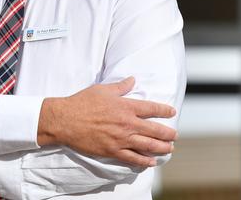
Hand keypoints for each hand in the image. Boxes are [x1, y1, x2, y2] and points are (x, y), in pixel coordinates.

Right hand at [37, 77, 177, 166]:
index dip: (164, 110)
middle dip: (168, 133)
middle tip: (174, 135)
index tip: (172, 111)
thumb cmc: (82, 102)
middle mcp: (127, 123)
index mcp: (126, 106)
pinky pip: (133, 158)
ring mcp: (121, 139)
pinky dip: (145, 161)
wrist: (66, 120)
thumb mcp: (102, 89)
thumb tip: (132, 79)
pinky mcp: (113, 151)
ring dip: (162, 148)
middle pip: (155, 130)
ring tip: (169, 148)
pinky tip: (152, 162)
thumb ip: (120, 86)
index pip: (152, 108)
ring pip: (148, 145)